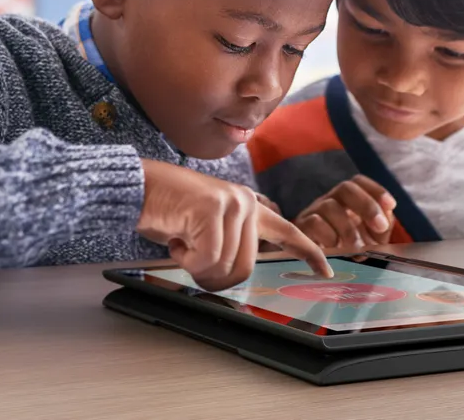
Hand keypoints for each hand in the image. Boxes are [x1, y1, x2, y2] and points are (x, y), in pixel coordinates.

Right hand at [137, 160, 332, 290]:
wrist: (138, 188)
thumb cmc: (167, 211)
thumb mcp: (205, 230)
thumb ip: (228, 245)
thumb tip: (234, 276)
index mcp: (249, 208)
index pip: (288, 232)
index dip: (308, 254)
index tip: (325, 270)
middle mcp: (246, 203)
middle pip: (245, 269)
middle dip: (214, 277)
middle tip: (190, 260)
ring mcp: (233, 204)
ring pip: (225, 267)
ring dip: (195, 267)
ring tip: (180, 242)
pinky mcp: (214, 209)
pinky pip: (207, 259)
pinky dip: (186, 260)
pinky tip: (175, 239)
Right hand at [294, 175, 396, 250]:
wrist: (312, 265)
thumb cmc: (345, 250)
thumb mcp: (367, 240)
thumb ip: (379, 229)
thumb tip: (384, 222)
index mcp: (347, 201)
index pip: (359, 183)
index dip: (376, 190)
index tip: (391, 205)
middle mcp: (329, 201)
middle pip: (346, 188)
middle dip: (367, 205)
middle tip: (380, 227)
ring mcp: (313, 212)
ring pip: (329, 206)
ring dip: (348, 228)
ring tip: (357, 248)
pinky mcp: (300, 228)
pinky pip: (314, 223)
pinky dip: (329, 236)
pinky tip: (337, 250)